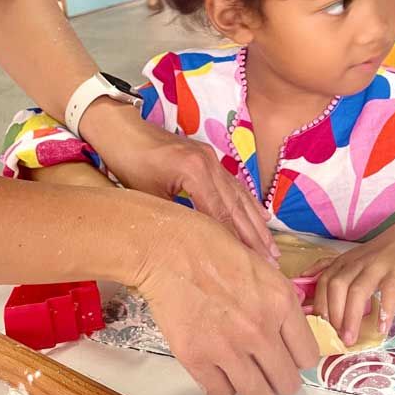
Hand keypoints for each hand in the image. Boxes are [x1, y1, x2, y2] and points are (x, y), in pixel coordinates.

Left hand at [82, 101, 278, 261]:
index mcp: (195, 173)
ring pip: (239, 196)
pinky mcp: (209, 157)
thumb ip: (174, 218)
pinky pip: (233, 184)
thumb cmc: (129, 163)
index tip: (252, 265)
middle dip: (254, 236)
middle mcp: (210, 164)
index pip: (221, 214)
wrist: (123, 130)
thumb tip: (192, 249)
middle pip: (236, 206)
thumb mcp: (148, 196)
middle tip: (271, 262)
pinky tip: (261, 217)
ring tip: (270, 248)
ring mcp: (212, 159)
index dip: (237, 241)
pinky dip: (248, 203)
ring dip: (256, 223)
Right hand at [136, 206, 319, 394]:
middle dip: (278, 379)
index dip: (297, 358)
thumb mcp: (259, 264)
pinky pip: (221, 394)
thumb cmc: (210, 245)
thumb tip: (286, 328)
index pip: (308, 356)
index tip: (287, 356)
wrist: (167, 248)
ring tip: (243, 376)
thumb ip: (276, 299)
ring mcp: (229, 348)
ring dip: (253, 390)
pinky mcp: (197, 359)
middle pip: (287, 384)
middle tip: (264, 369)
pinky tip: (217, 370)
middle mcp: (261, 330)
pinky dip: (221, 387)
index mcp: (281, 301)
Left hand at [305, 219, 394, 345]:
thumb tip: (305, 278)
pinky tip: (382, 328)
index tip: (318, 328)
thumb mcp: (353, 258)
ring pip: (358, 290)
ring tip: (351, 338)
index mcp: (345, 262)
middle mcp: (357, 263)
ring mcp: (377, 266)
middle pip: (337, 286)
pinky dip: (385, 310)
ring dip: (352, 316)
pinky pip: (389, 291)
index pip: (324, 281)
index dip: (319, 304)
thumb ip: (332, 268)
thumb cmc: (381, 253)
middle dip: (333, 314)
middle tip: (334, 337)